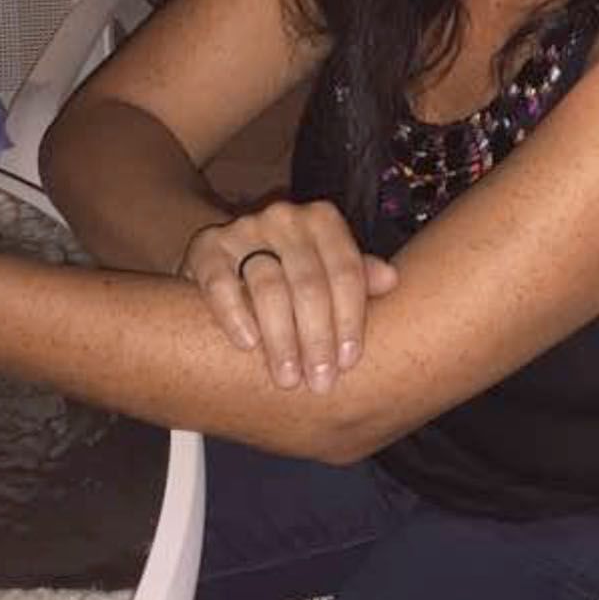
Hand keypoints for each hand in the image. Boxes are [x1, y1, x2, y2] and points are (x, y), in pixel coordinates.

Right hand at [176, 200, 397, 392]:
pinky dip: (235, 314)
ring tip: (288, 378)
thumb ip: (357, 275)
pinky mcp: (206, 247)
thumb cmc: (290, 272)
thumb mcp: (325, 270)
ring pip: (268, 286)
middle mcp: (285, 217)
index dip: (350, 318)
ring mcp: (244, 230)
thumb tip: (391, 279)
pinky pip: (220, 282)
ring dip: (281, 338)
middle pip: (309, 282)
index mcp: (322, 221)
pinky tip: (247, 345)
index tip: (349, 361)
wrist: (228, 259)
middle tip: (321, 381)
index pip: (346, 270)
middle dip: (317, 337)